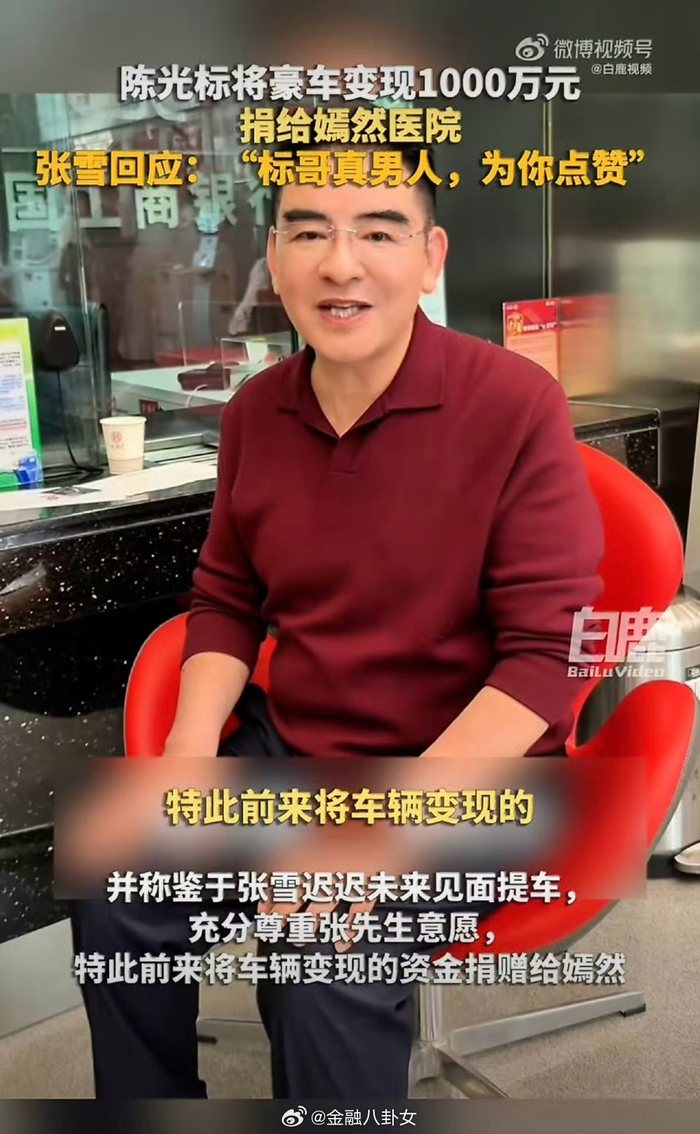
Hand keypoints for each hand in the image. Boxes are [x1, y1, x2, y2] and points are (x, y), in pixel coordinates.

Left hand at [256, 822, 406, 952]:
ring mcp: (346, 883)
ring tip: (300, 940)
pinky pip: (358, 914)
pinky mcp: (370, 887)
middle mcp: (321, 872)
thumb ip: (292, 836)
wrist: (382, 811)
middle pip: (294, 903)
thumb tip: (274, 859)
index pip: (279, 884)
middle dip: (282, 920)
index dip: (268, 901)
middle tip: (275, 931)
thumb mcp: (311, 818)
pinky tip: (342, 943)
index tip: (263, 911)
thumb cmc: (346, 809)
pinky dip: (350, 930)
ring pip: (321, 913)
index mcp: (304, 855)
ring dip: (308, 929)